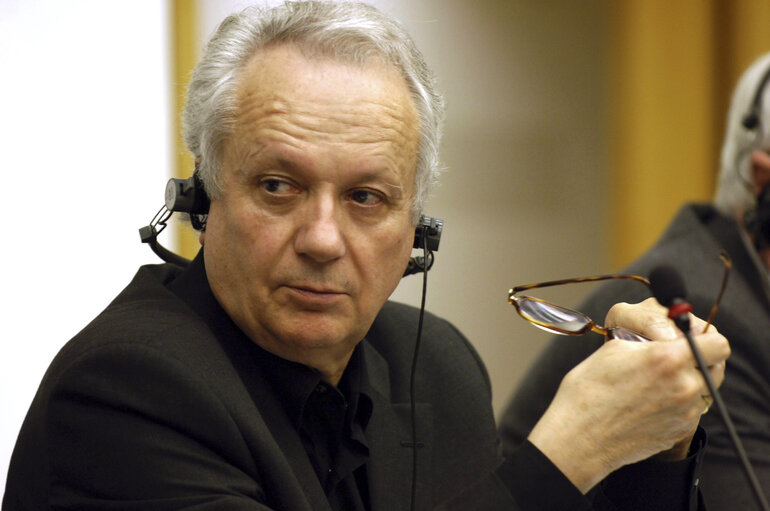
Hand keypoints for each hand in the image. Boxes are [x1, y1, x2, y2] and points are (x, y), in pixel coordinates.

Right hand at [527, 298, 729, 492]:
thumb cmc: (588, 392)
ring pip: (702, 390)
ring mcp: (685, 412)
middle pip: (715, 368)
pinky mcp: (680, 431)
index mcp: (668, 359)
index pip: (717, 344)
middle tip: (674, 362)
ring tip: (656, 385)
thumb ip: (647, 343)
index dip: (706, 339)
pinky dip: (676, 404)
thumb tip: (661, 340)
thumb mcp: (613, 350)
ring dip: (687, 383)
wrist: (580, 437)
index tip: (693, 340)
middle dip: (699, 361)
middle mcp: (684, 386)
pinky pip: (689, 410)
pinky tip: (649, 404)